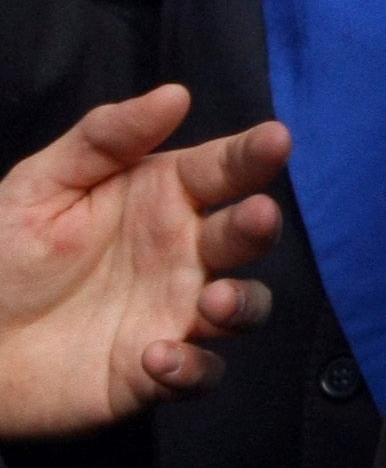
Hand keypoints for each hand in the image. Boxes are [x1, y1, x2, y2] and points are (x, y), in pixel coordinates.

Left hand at [0, 85, 288, 437]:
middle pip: (246, 235)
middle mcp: (185, 253)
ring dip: (242, 304)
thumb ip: (105, 138)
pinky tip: (158, 358)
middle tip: (255, 218)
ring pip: (244, 307)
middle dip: (260, 226)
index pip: (224, 170)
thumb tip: (176, 94)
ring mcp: (178, 312)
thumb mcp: (41, 184)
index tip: (275, 140)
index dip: (254, 154)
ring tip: (214, 302)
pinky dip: (193, 369)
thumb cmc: (4, 255)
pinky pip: (201, 373)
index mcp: (164, 199)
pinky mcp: (159, 371)